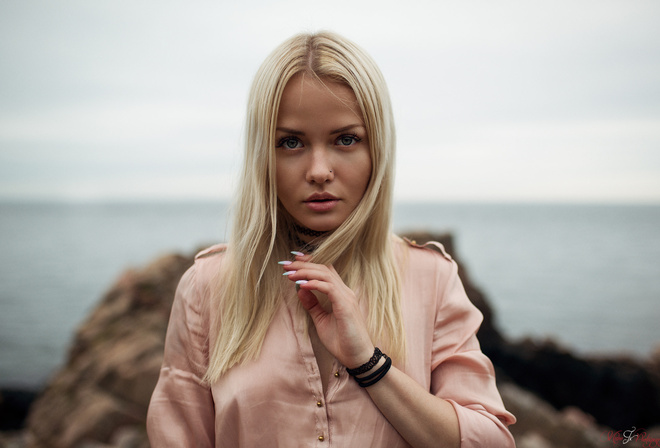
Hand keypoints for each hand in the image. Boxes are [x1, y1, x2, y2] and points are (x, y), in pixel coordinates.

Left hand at [281, 252, 373, 368]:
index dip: (310, 262)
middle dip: (303, 264)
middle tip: (285, 264)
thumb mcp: (321, 320)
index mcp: (340, 293)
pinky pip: (329, 288)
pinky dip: (314, 284)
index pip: (325, 270)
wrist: (357, 357)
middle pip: (324, 268)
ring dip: (306, 272)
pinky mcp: (345, 305)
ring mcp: (346, 297)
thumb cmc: (342, 341)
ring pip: (325, 275)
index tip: (293, 260)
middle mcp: (345, 291)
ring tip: (290, 273)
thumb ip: (312, 304)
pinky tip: (301, 284)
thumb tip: (299, 289)